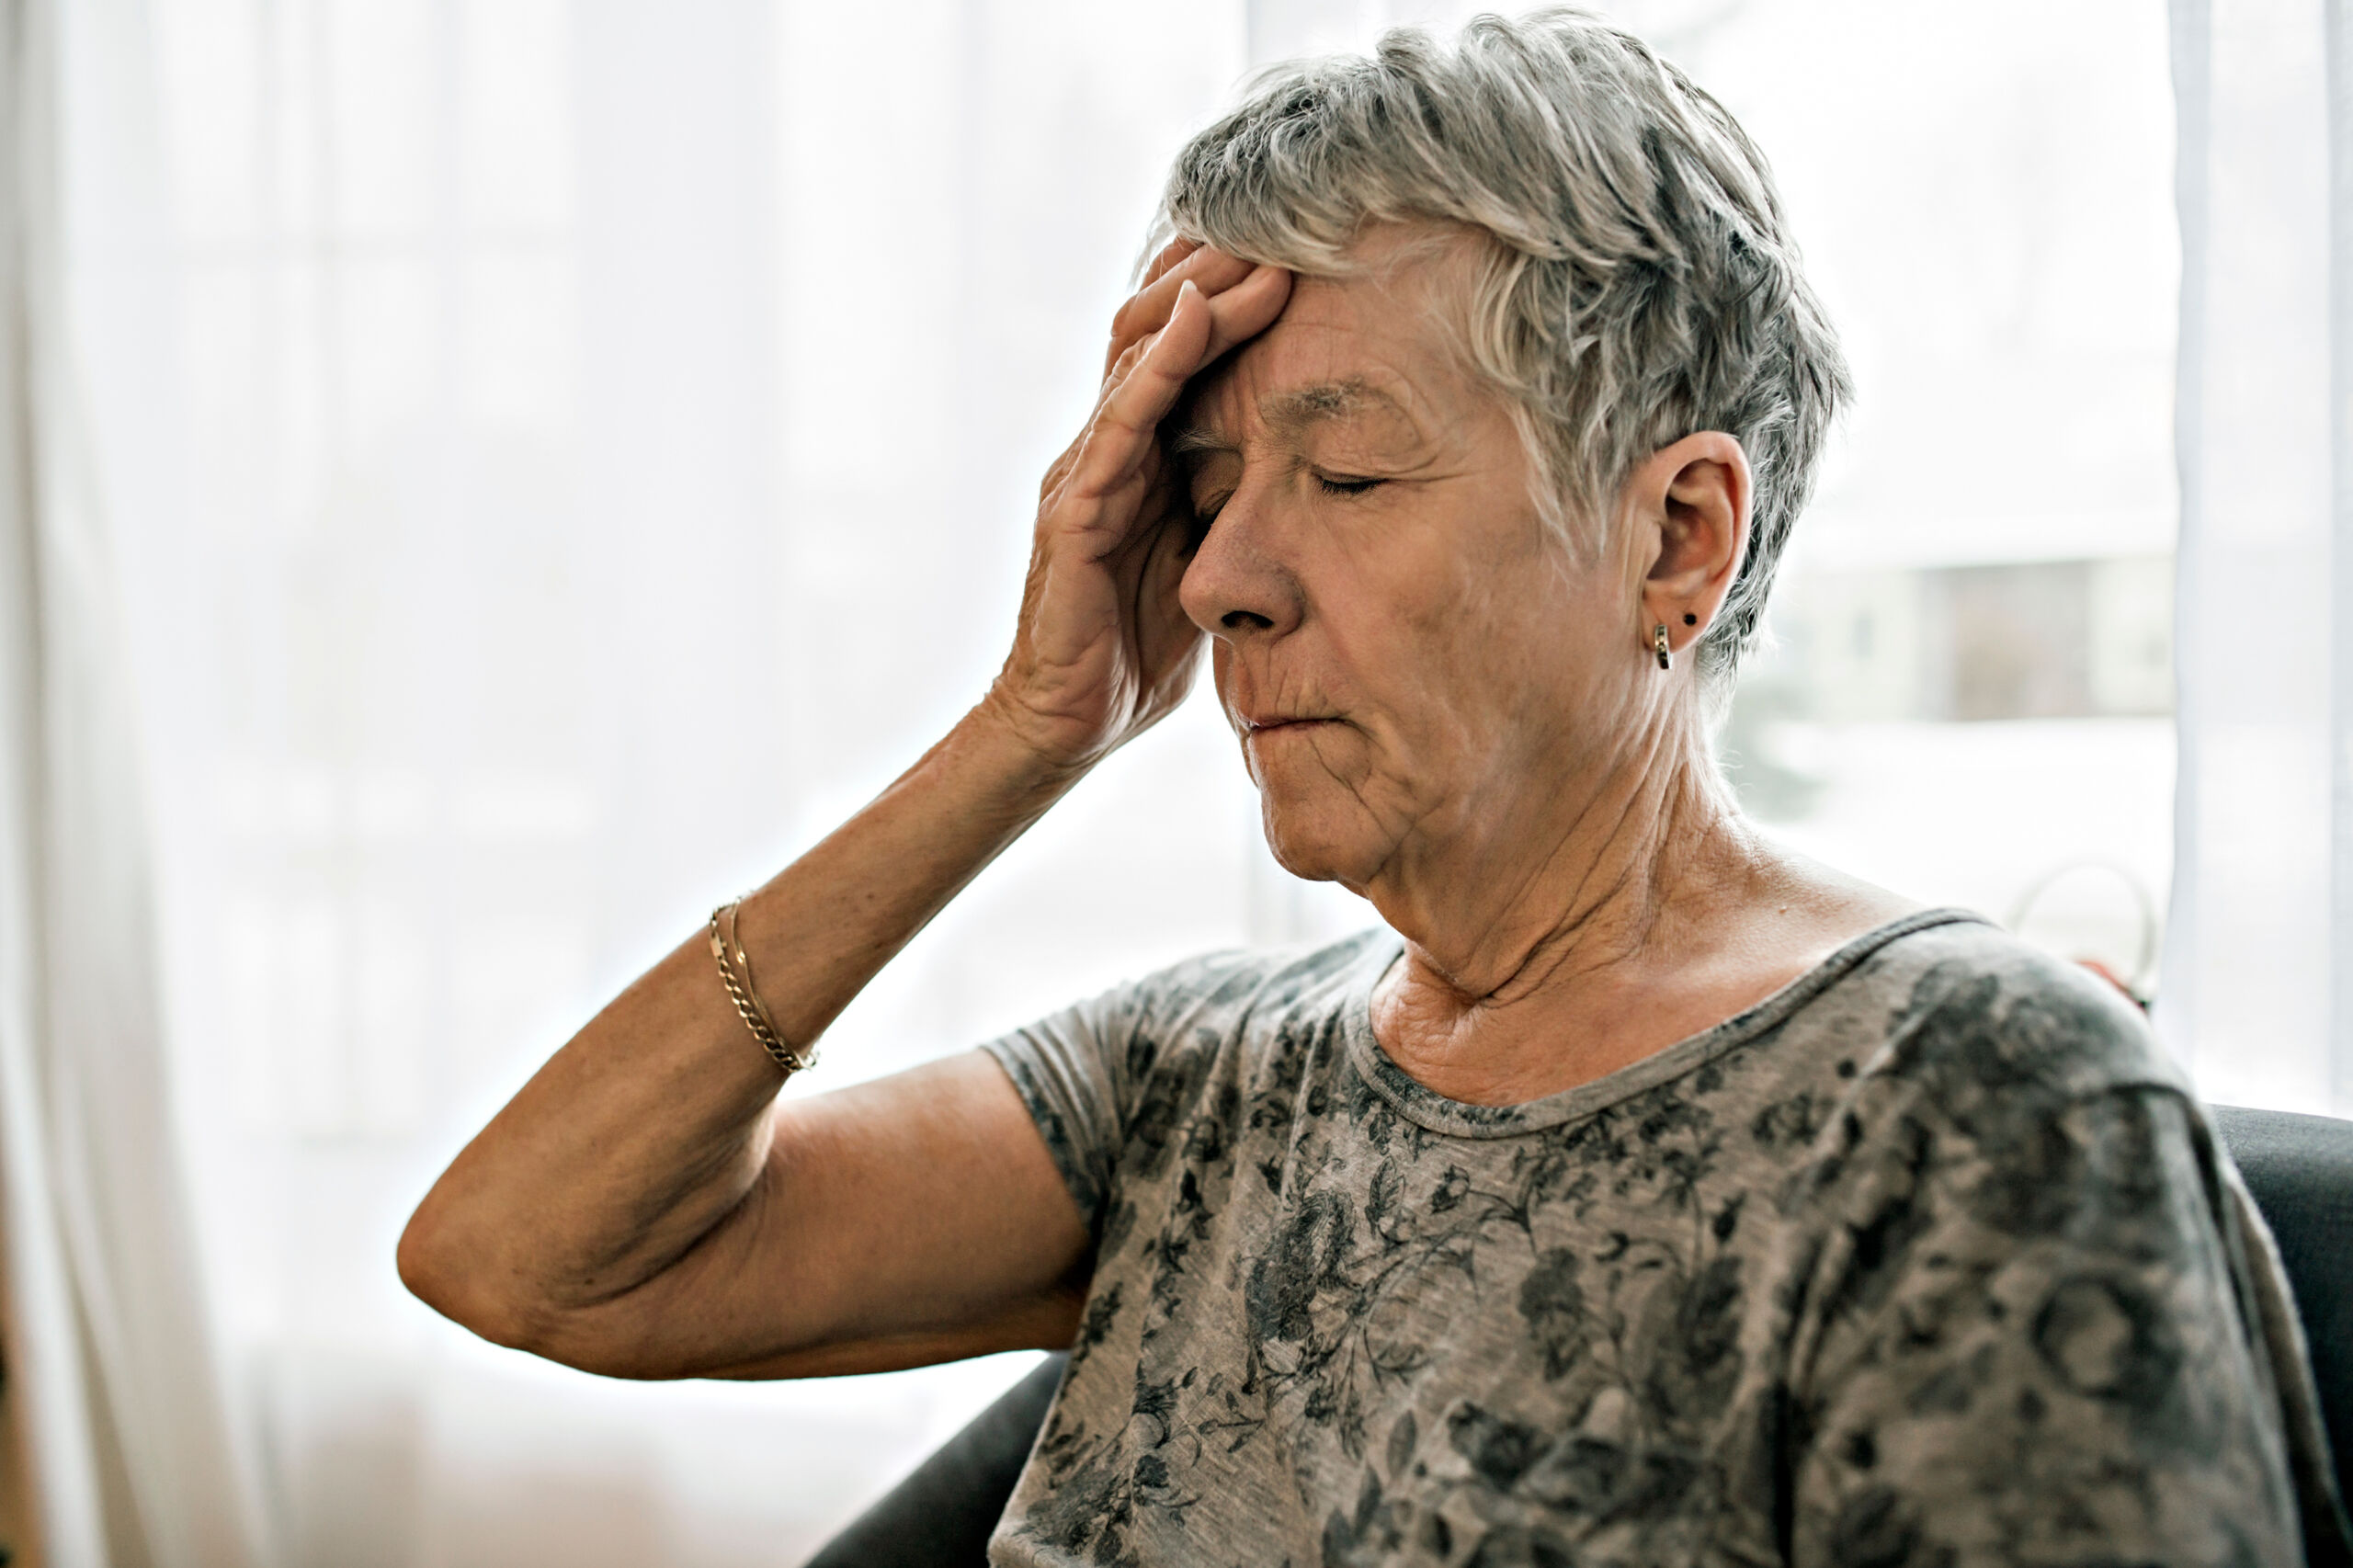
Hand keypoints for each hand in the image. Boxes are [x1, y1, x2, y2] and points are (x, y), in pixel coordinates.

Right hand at [982, 241, 1291, 771]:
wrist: (1065, 727)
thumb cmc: (1135, 651)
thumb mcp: (1204, 561)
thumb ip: (1231, 505)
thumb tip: (1308, 464)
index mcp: (1138, 458)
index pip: (1179, 350)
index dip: (1228, 296)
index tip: (1298, 252)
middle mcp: (1102, 450)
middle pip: (1152, 330)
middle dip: (1217, 274)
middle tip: (1288, 225)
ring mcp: (1081, 477)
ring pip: (1134, 359)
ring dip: (1196, 300)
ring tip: (1254, 252)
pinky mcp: (1071, 517)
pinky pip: (1115, 427)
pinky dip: (1152, 368)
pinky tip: (1189, 323)